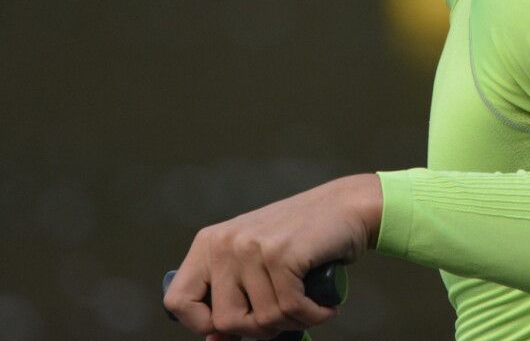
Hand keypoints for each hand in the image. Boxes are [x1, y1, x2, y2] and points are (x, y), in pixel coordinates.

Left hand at [163, 174, 381, 339]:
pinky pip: (290, 309)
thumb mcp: (257, 261)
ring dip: (293, 322)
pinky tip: (324, 307)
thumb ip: (233, 295)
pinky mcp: (281, 254)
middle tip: (285, 316)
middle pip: (224, 321)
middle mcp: (225, 243)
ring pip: (262, 319)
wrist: (347, 206)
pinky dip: (313, 315)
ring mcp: (252, 247)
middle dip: (260, 329)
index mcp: (210, 243)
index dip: (201, 325)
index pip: (178, 301)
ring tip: (310, 305)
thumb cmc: (304, 238)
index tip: (232, 327)